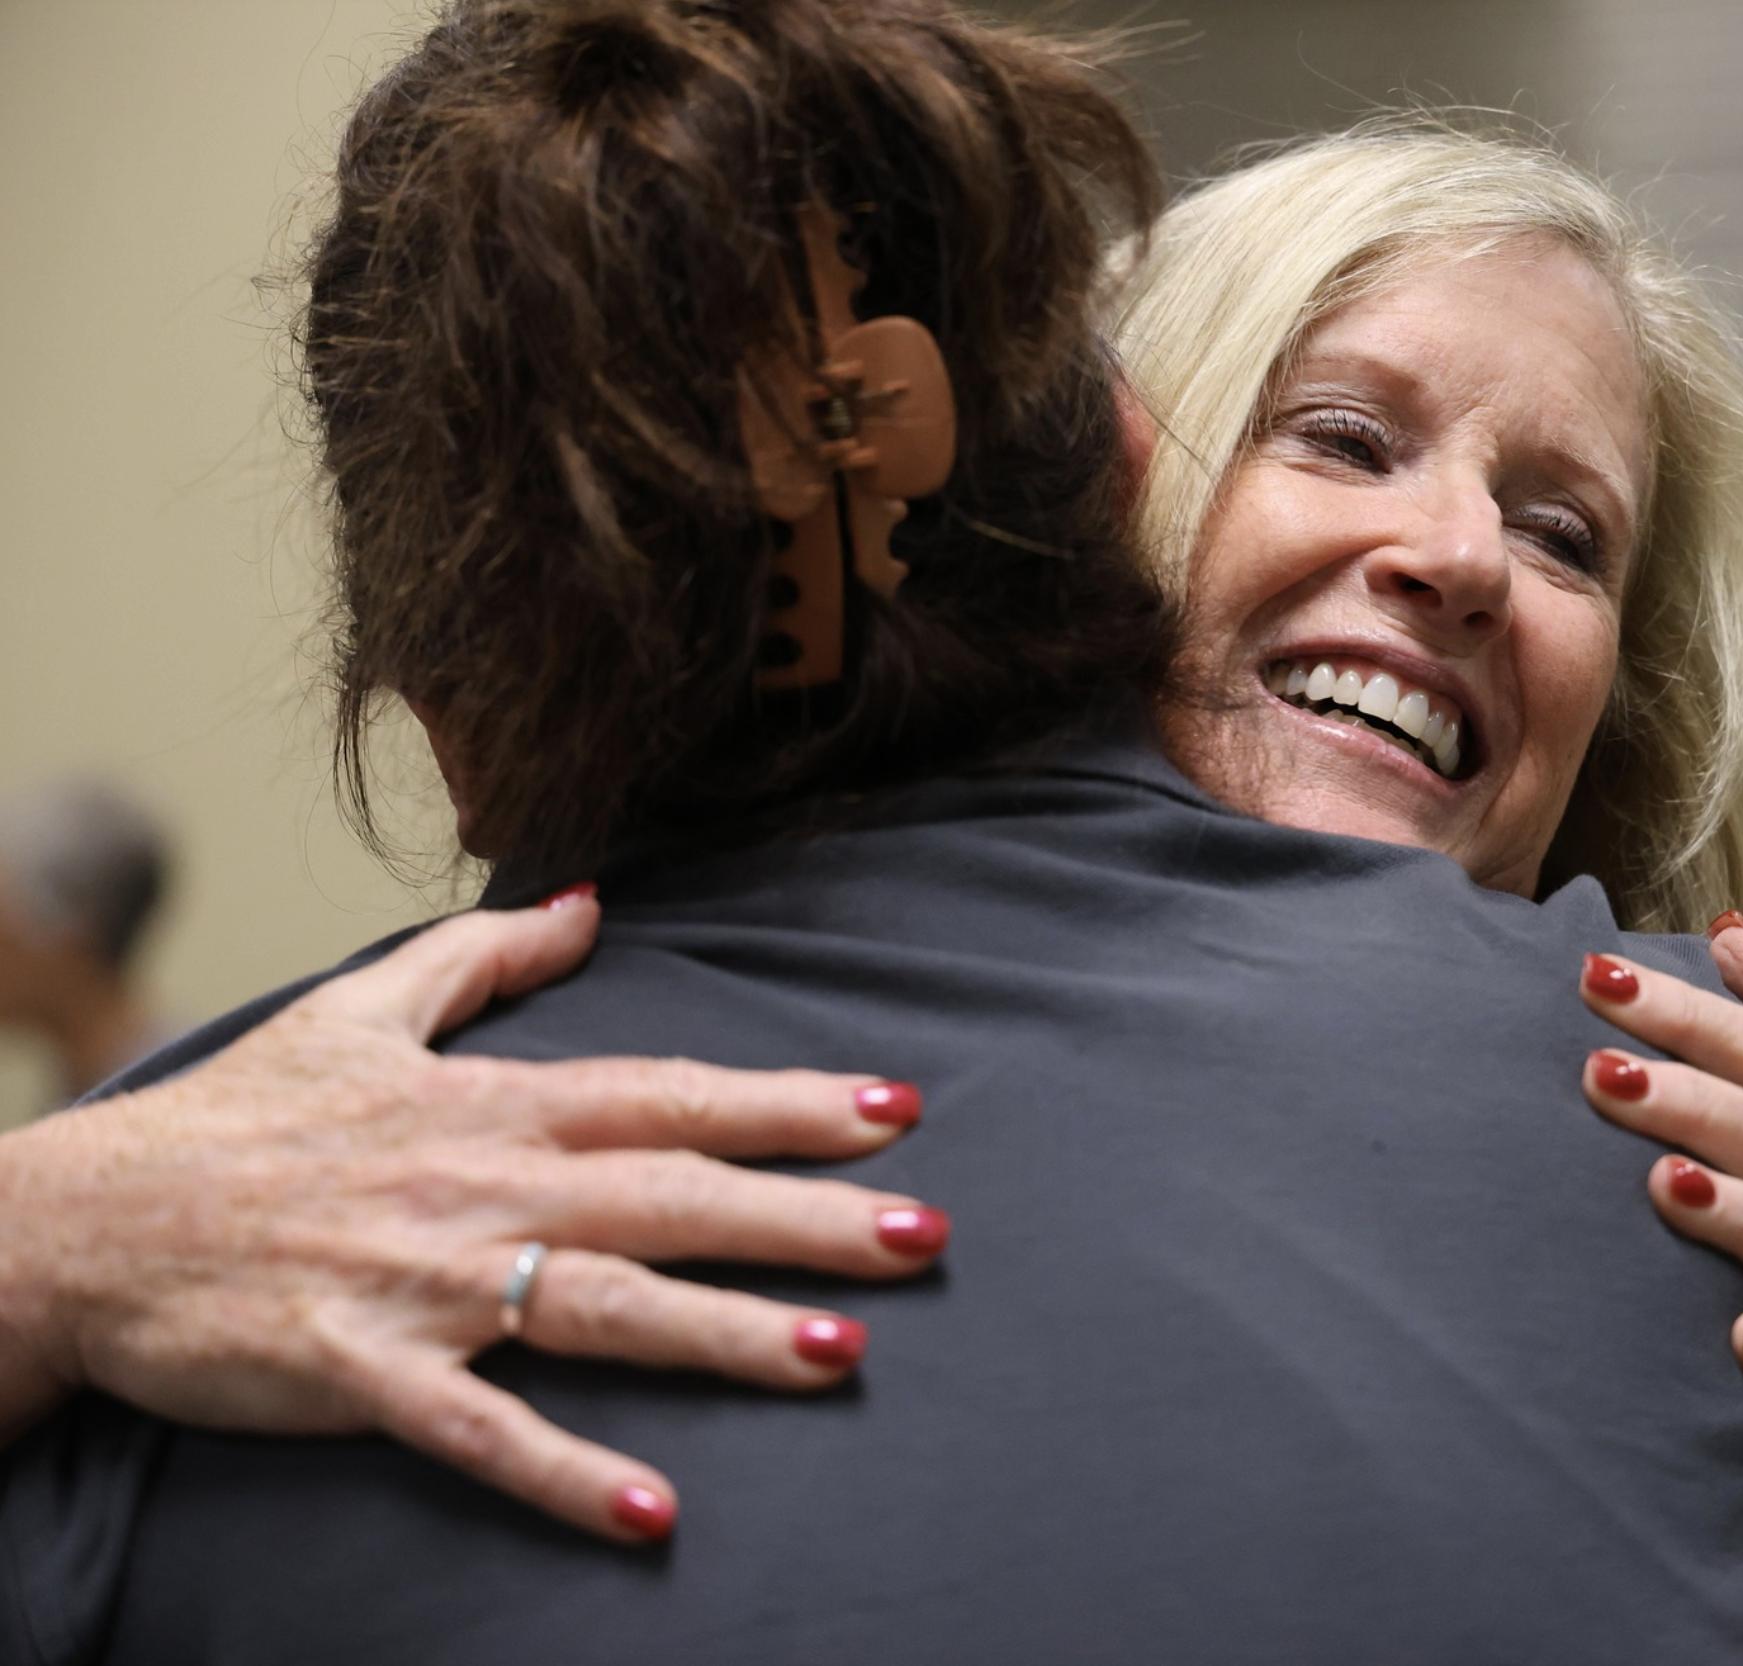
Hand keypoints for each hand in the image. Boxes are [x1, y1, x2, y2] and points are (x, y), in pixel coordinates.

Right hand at [0, 889, 944, 1542]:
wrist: (81, 1222)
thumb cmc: (234, 1119)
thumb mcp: (358, 1008)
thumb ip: (486, 957)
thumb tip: (593, 900)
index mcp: (495, 1107)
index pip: (670, 1096)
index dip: (787, 1103)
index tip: (896, 1110)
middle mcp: (482, 1186)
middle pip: (671, 1194)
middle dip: (805, 1215)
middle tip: (924, 1234)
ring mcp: (426, 1281)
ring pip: (602, 1304)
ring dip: (724, 1333)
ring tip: (839, 1356)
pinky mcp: (362, 1372)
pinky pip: (479, 1429)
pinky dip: (563, 1469)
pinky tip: (653, 1510)